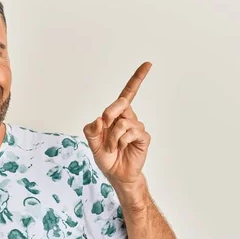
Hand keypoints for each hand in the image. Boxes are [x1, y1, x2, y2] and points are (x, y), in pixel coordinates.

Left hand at [83, 62, 151, 184]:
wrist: (116, 174)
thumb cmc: (106, 157)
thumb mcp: (92, 143)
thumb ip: (91, 130)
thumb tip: (98, 119)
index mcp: (116, 115)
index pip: (128, 93)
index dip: (137, 78)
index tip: (148, 64)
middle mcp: (128, 118)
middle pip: (122, 103)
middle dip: (111, 113)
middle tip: (105, 125)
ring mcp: (137, 127)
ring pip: (123, 123)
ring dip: (113, 137)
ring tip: (113, 147)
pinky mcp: (143, 137)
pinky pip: (132, 133)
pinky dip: (122, 142)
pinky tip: (122, 148)